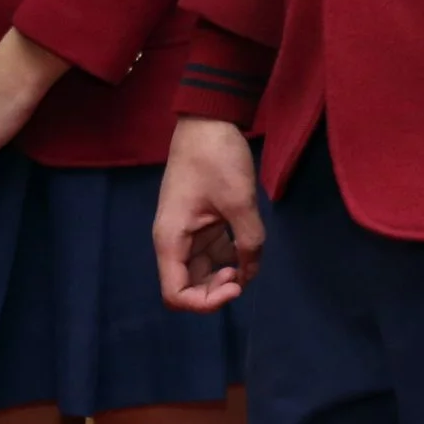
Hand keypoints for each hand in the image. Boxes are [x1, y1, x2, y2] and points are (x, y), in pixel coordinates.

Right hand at [154, 116, 265, 312]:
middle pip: (189, 286)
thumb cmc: (216, 158)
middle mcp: (175, 242)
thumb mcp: (239, 200)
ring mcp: (188, 232)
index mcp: (171, 241)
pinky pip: (213, 251)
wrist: (208, 121)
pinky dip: (230, 256)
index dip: (205, 302)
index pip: (176, 295)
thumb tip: (251, 270)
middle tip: (245, 273)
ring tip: (249, 260)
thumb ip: (249, 239)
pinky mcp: (202, 222)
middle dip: (217, 289)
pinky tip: (249, 248)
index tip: (235, 284)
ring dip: (225, 273)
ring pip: (202, 270)